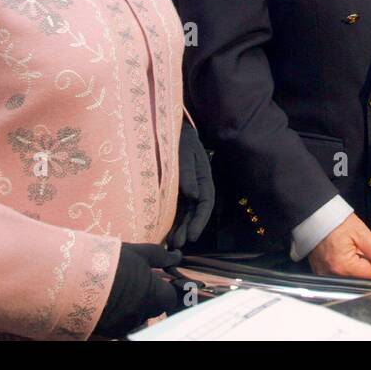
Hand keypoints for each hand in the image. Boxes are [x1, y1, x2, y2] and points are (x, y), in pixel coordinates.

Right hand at [92, 243, 183, 337]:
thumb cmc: (111, 262)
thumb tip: (176, 256)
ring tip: (119, 292)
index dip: (166, 288)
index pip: (171, 297)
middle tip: (135, 284)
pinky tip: (110, 304)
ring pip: (138, 317)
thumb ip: (160, 256)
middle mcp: (144, 313)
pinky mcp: (111, 331)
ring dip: (134, 307)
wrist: (77, 279)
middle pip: (155, 308)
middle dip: (150, 297)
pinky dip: (120, 316)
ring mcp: (127, 324)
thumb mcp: (137, 253)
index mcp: (154, 294)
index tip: (158, 280)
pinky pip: (122, 325)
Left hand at [167, 119, 213, 248]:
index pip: (206, 202)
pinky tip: (165, 232)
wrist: (164, 124)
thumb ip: (187, 172)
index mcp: (204, 175)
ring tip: (171, 244)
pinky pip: (174, 207)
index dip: (200, 220)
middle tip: (177, 245)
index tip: (191, 236)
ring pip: (185, 212)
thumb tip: (193, 195)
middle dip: (188, 229)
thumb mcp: (183, 151)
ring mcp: (185, 187)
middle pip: (195, 211)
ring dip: (180, 228)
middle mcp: (196, 185)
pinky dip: (171, 220)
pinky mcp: (173, 189)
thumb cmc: (177, 137)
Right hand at [307, 213, 370, 278]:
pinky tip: (358, 249)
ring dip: (366, 260)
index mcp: (343, 267)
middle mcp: (332, 275)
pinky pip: (342, 270)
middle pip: (363, 274)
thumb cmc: (333, 221)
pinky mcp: (322, 270)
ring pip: (354, 272)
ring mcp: (325, 273)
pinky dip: (353, 261)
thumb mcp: (360, 232)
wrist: (313, 215)